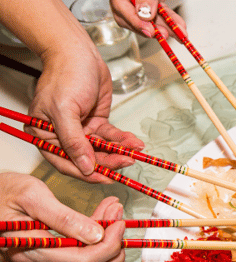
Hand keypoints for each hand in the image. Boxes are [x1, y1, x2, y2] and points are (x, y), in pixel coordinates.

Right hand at [0, 0, 142, 179]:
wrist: (79, 53)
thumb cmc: (65, 76)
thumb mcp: (65, 111)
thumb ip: (73, 141)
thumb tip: (84, 167)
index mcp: (45, 135)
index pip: (66, 163)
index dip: (86, 173)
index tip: (105, 178)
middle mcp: (63, 136)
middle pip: (87, 158)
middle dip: (108, 161)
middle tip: (126, 162)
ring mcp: (81, 130)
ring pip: (102, 149)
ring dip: (119, 152)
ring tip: (133, 151)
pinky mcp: (96, 122)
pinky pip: (111, 137)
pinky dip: (123, 141)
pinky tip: (134, 143)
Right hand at [0, 173, 125, 261]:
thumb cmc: (2, 192)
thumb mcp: (32, 194)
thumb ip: (64, 217)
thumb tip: (97, 235)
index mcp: (26, 252)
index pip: (82, 261)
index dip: (109, 243)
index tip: (119, 220)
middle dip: (112, 249)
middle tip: (119, 219)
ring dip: (108, 253)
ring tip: (112, 220)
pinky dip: (97, 253)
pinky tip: (100, 229)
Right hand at [110, 0, 186, 39]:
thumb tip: (145, 14)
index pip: (121, 10)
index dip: (135, 23)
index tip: (149, 31)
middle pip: (134, 18)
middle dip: (153, 29)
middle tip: (166, 35)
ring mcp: (138, 0)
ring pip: (150, 18)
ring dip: (166, 27)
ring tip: (180, 34)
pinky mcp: (150, 2)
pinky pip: (159, 12)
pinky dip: (170, 19)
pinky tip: (180, 26)